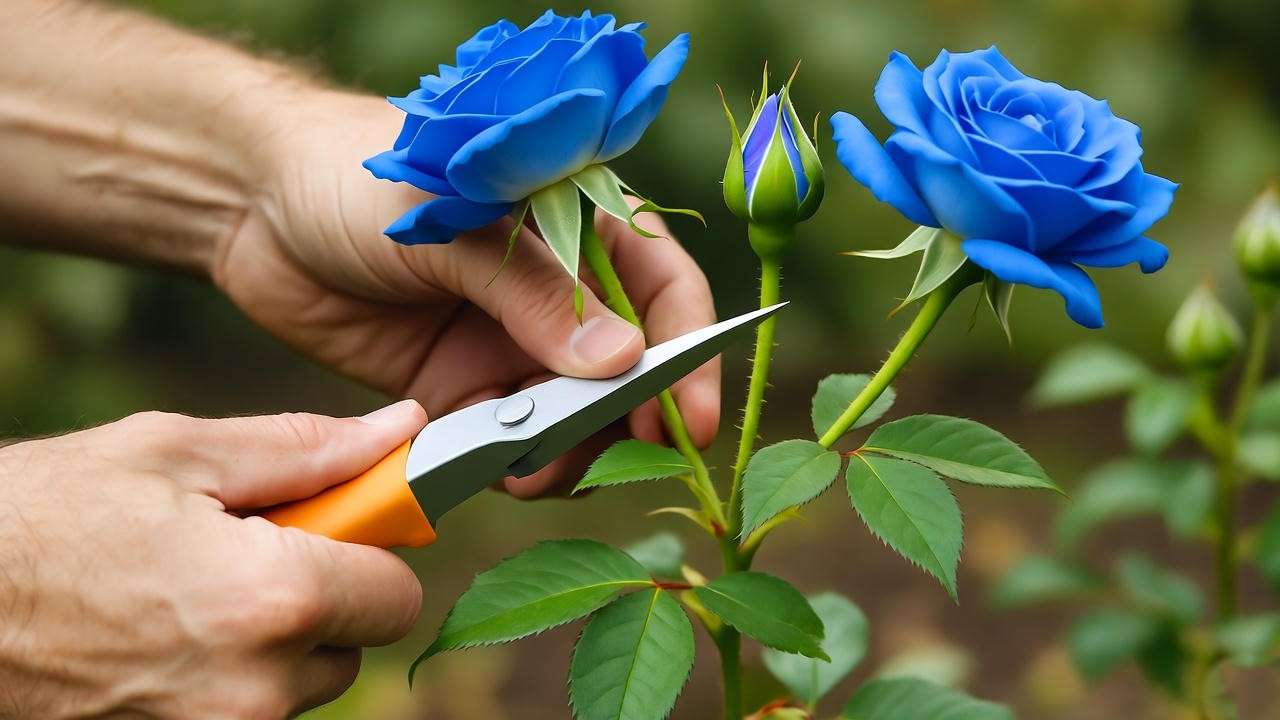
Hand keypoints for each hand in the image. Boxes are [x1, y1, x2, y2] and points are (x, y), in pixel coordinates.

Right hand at [0, 401, 426, 718]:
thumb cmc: (43, 516)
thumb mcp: (176, 453)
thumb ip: (306, 450)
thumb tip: (400, 431)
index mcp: (270, 602)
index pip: (398, 594)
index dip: (371, 550)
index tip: (334, 524)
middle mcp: (254, 691)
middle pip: (352, 644)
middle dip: (320, 595)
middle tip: (248, 550)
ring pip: (298, 684)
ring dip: (273, 640)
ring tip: (191, 590)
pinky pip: (245, 712)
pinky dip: (229, 674)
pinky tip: (167, 632)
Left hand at [212, 91, 718, 497]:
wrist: (252, 203)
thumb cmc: (360, 177)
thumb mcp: (453, 223)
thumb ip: (532, 290)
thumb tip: (619, 360)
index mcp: (577, 225)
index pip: (664, 291)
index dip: (688, 356)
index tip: (686, 421)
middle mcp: (556, 290)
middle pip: (627, 369)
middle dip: (629, 421)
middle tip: (611, 462)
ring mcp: (508, 342)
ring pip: (571, 418)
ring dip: (569, 454)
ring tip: (534, 470)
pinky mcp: (460, 387)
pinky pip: (507, 440)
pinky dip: (512, 465)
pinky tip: (495, 471)